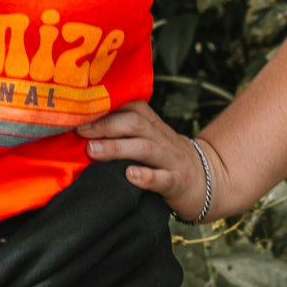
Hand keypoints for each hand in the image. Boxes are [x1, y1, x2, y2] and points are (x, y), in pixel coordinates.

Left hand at [75, 100, 219, 222]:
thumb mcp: (147, 137)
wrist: (209, 180)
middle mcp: (160, 136)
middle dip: (105, 125)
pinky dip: (147, 177)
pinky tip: (130, 175)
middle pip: (133, 123)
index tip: (77, 108)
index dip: (104, 105)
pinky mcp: (178, 182)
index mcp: (151, 123)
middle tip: (79, 129)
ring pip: (145, 148)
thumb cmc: (165, 157)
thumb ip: (121, 129)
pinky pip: (163, 178)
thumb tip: (78, 125)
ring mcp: (170, 158)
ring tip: (93, 151)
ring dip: (117, 148)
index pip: (128, 105)